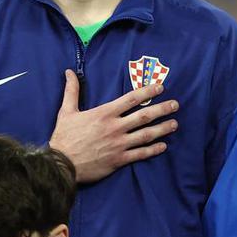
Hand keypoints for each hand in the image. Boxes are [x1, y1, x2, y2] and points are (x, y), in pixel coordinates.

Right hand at [49, 69, 178, 183]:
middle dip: (162, 109)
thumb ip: (72, 91)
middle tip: (176, 105)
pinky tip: (163, 146)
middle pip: (144, 116)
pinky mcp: (119, 160)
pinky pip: (140, 154)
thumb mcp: (66, 111)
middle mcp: (115, 127)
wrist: (61, 164)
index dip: (148, 92)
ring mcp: (119, 144)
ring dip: (162, 128)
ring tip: (175, 124)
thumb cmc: (63, 137)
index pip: (131, 99)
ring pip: (146, 134)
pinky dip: (153, 149)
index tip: (161, 88)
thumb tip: (69, 71)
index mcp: (104, 113)